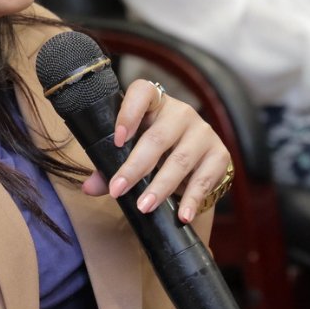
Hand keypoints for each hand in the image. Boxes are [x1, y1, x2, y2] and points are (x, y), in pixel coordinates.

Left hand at [77, 76, 232, 222]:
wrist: (195, 162)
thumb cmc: (156, 153)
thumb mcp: (132, 154)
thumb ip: (109, 167)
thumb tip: (90, 187)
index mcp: (154, 104)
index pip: (143, 93)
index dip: (129, 113)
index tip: (117, 139)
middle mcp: (181, 113)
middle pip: (157, 137)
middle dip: (135, 167)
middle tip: (118, 190)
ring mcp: (203, 132)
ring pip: (180, 160)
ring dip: (160, 187)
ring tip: (144, 207)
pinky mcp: (220, 154)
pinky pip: (204, 179)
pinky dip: (191, 199)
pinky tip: (182, 215)